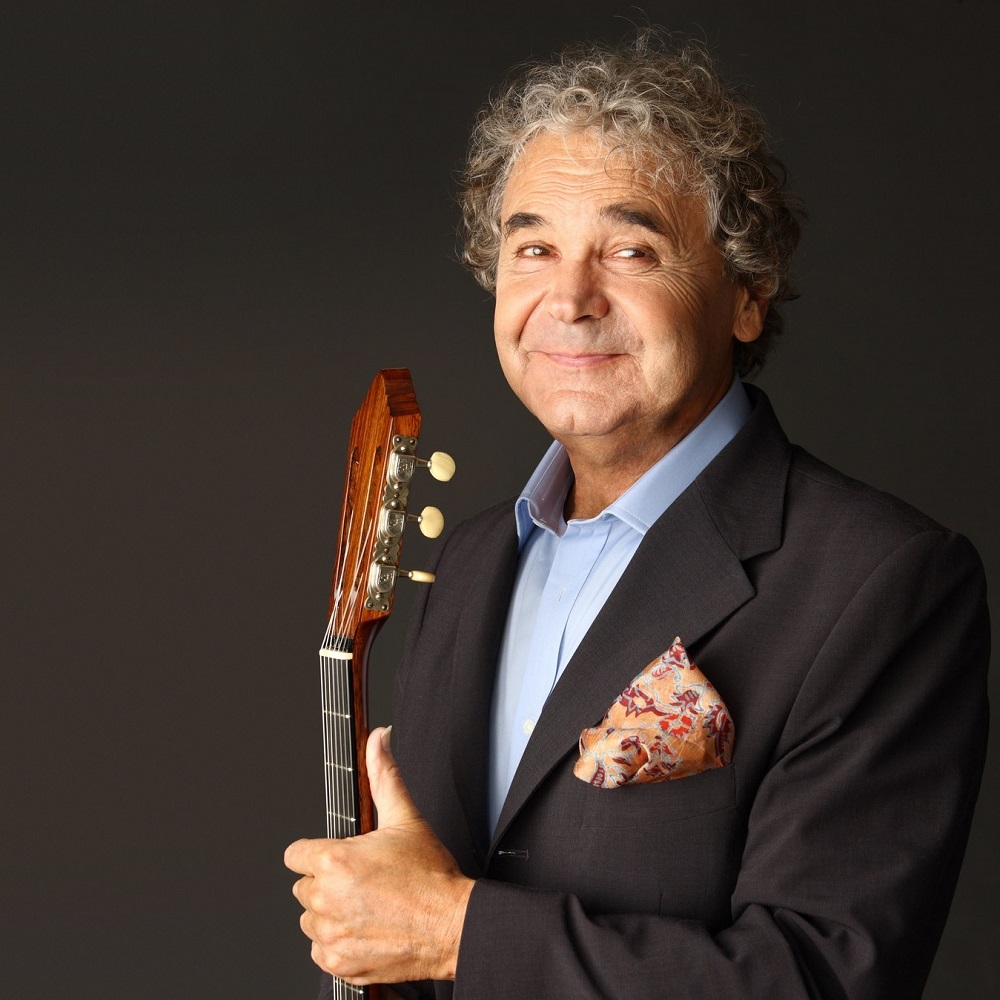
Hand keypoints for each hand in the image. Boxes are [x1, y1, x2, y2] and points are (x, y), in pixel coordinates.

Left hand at [286, 727, 474, 984]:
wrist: (451, 924)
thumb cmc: (430, 875)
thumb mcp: (406, 817)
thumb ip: (384, 774)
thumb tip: (378, 739)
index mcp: (334, 861)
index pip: (295, 855)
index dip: (315, 853)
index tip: (335, 857)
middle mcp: (326, 898)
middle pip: (304, 887)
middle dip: (327, 882)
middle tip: (362, 881)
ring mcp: (331, 935)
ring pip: (310, 920)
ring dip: (330, 913)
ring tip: (365, 905)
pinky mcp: (339, 963)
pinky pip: (320, 951)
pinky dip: (337, 943)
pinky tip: (364, 928)